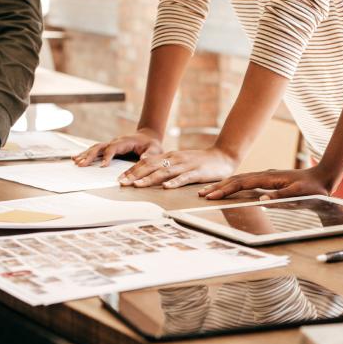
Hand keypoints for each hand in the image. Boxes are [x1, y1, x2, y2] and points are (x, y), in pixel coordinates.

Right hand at [72, 130, 162, 167]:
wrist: (148, 137)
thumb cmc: (151, 144)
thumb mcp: (154, 149)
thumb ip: (149, 154)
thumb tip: (143, 159)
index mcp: (125, 142)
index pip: (113, 148)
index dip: (108, 156)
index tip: (103, 166)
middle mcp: (115, 142)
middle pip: (100, 147)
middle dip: (90, 156)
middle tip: (81, 164)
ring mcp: (111, 144)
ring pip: (95, 148)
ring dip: (85, 155)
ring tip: (76, 162)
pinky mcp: (109, 148)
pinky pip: (95, 150)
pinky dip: (85, 154)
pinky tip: (76, 158)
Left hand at [118, 147, 237, 188]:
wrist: (223, 156)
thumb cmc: (200, 162)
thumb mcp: (180, 162)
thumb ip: (166, 167)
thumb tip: (149, 176)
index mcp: (169, 156)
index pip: (146, 162)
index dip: (132, 171)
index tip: (120, 179)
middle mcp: (174, 159)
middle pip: (151, 166)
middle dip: (134, 175)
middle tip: (121, 184)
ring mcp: (185, 165)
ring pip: (163, 172)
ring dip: (149, 179)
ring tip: (136, 186)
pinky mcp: (197, 172)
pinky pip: (183, 178)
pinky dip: (174, 183)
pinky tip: (166, 188)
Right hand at [199, 168, 332, 200]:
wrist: (323, 176)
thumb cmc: (312, 187)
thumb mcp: (299, 193)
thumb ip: (281, 196)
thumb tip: (262, 200)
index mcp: (268, 178)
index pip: (241, 183)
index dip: (226, 190)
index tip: (212, 196)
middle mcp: (264, 175)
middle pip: (236, 179)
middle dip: (219, 187)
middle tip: (202, 194)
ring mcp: (265, 177)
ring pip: (240, 179)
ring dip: (224, 186)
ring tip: (210, 192)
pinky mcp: (268, 180)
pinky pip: (246, 182)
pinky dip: (234, 185)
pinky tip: (229, 189)